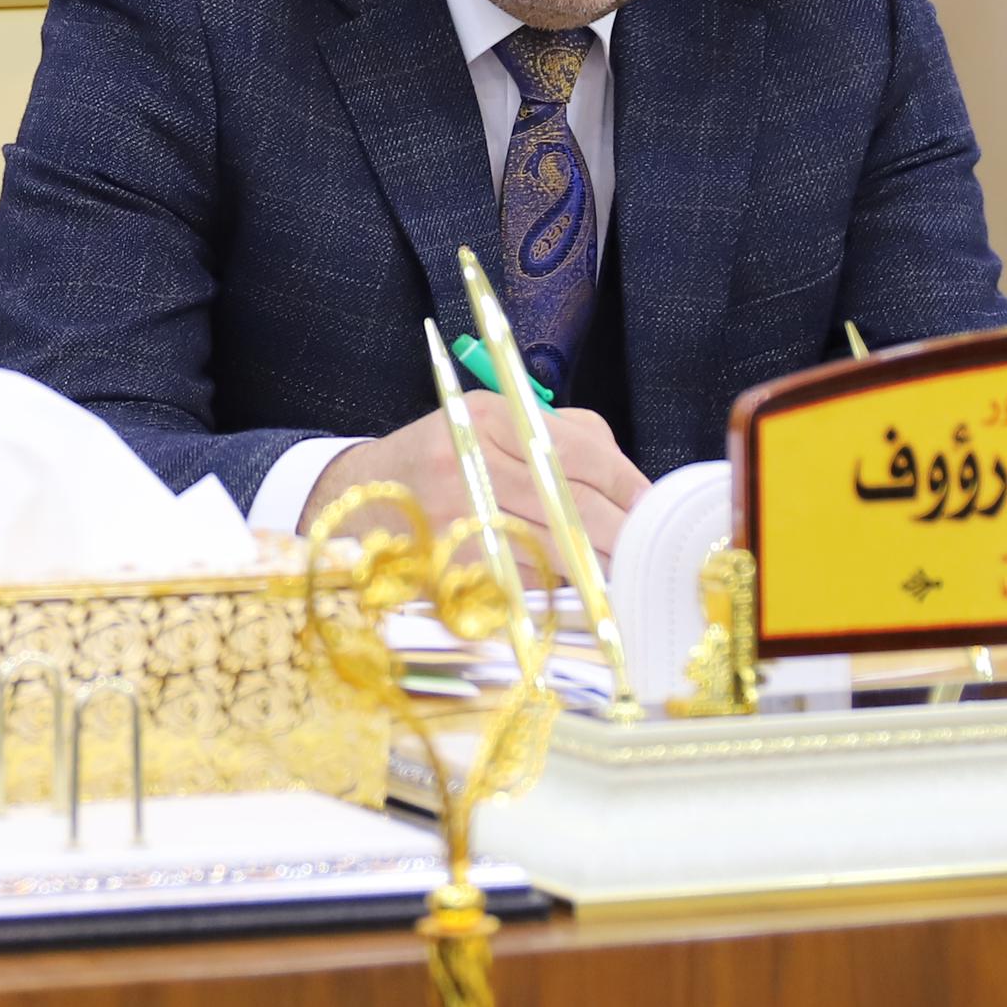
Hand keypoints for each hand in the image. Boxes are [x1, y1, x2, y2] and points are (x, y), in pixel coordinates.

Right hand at [313, 400, 649, 559]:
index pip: (580, 452)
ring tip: (618, 572)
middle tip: (648, 551)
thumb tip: (634, 490)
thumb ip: (565, 440)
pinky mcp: (443, 564)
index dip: (627, 485)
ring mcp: (452, 516)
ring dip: (592, 567)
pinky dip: (551, 588)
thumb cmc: (443, 462)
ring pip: (549, 549)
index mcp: (489, 417)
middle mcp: (468, 461)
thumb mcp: (494, 426)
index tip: (654, 509)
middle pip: (570, 505)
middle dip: (619, 533)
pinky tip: (570, 589)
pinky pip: (516, 582)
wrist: (353, 500)